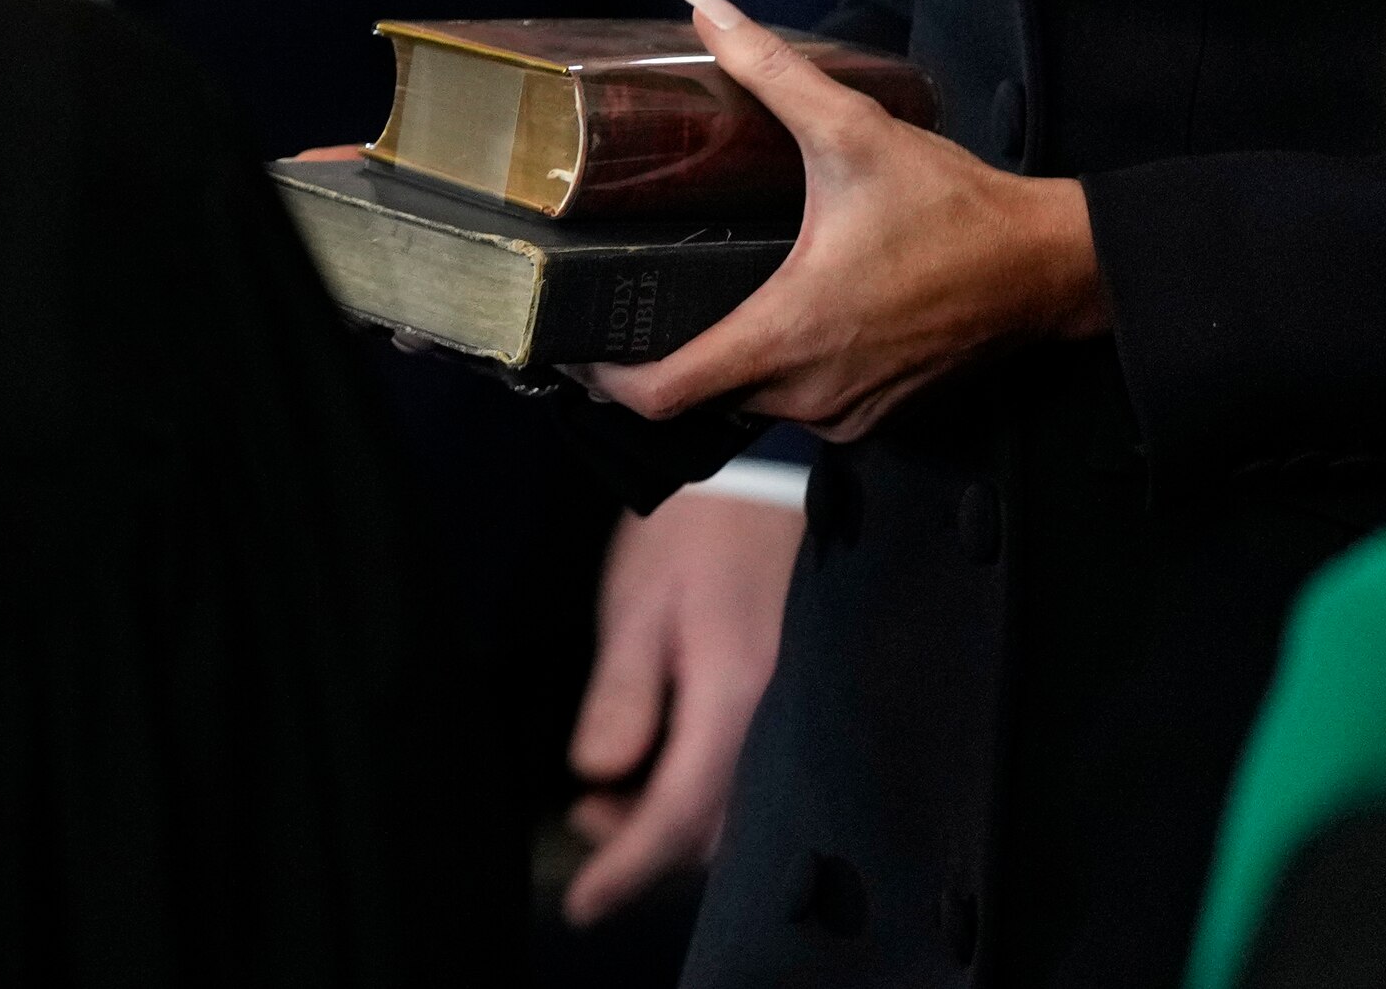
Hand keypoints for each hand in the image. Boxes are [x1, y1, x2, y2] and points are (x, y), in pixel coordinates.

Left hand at [559, 484, 801, 920]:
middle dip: (647, 845)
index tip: (584, 905)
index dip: (627, 868)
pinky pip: (755, 775)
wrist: (759, 481)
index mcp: (734, 700)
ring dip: (674, 818)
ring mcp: (799, 714)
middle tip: (588, 818)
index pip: (677, 816)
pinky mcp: (801, 702)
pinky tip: (663, 762)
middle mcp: (780, 722)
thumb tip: (597, 774)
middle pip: (714, 830)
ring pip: (736, 810)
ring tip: (612, 792)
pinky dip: (704, 789)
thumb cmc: (689, 535)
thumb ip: (621, 697)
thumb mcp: (635, 606)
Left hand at [583, 0, 1103, 440]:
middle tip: (612, 299)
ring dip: (713, 364)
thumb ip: (769, 68)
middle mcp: (809, 392)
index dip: (605, 374)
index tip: (571, 337)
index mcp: (789, 333)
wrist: (1049, 266)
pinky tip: (753, 318)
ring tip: (675, 302)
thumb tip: (701, 4)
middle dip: (649, 358)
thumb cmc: (954, 205)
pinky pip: (796, 407)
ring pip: (745, 405)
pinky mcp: (875, 415)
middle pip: (695, 398)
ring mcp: (845, 412)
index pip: (663, 395)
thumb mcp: (854, 130)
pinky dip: (766, 375)